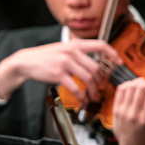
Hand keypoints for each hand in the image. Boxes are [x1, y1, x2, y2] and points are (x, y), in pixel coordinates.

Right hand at [0, 39, 120, 103]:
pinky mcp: (58, 74)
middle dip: (100, 82)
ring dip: (92, 91)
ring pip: (88, 78)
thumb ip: (77, 53)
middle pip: (96, 68)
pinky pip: (76, 87)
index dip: (112, 53)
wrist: (26, 61)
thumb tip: (95, 65)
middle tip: (99, 89)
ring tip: (91, 96)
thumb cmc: (45, 57)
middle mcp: (71, 51)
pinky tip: (82, 100)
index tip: (119, 62)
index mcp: (74, 44)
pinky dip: (81, 97)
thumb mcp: (62, 49)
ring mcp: (64, 62)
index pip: (99, 45)